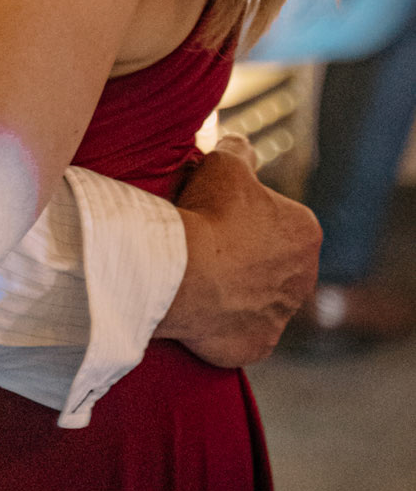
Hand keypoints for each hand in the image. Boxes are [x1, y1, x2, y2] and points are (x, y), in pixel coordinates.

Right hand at [157, 144, 321, 366]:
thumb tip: (240, 145)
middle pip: (273, 259)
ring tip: (200, 273)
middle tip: (208, 242)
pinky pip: (241, 328)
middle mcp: (305, 277)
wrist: (184, 275)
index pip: (279, 217)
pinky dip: (224, 320)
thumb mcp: (224, 163)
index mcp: (306, 232)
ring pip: (259, 296)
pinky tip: (201, 304)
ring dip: (237, 287)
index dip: (245, 211)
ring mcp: (282, 316)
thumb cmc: (209, 215)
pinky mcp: (259, 345)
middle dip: (246, 252)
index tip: (218, 211)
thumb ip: (239, 151)